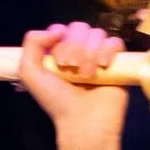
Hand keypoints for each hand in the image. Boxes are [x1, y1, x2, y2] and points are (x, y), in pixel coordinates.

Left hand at [17, 23, 128, 143]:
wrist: (82, 122)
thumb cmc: (57, 101)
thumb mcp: (29, 73)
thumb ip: (32, 43)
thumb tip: (56, 29)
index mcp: (60, 53)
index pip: (62, 29)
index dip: (59, 39)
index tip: (58, 59)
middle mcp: (81, 52)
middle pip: (79, 27)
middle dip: (73, 46)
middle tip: (71, 69)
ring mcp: (100, 56)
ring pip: (97, 33)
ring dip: (89, 53)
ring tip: (87, 75)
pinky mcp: (119, 62)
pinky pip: (115, 42)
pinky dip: (108, 51)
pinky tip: (103, 67)